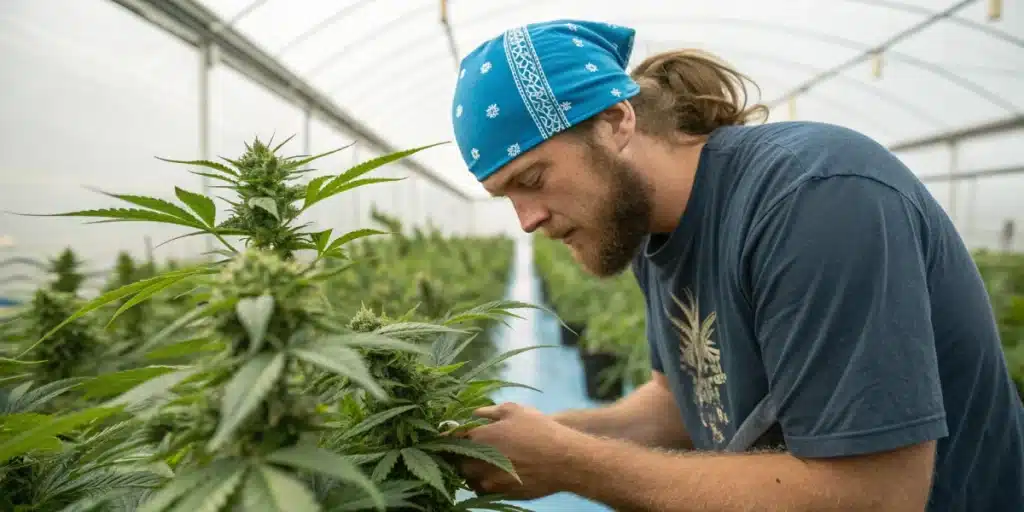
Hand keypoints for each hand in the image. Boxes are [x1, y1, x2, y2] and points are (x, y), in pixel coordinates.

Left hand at [457, 402, 581, 499]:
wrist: (564, 460)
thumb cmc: (539, 430)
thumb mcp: (514, 410)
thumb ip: (489, 412)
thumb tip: (474, 414)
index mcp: (478, 438)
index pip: (451, 439)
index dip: (449, 437)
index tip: (449, 436)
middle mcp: (477, 463)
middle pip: (456, 462)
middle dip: (460, 455)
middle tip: (469, 449)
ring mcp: (487, 482)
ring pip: (469, 478)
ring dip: (473, 470)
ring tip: (487, 461)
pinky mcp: (498, 495)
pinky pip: (483, 490)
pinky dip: (486, 482)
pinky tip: (498, 473)